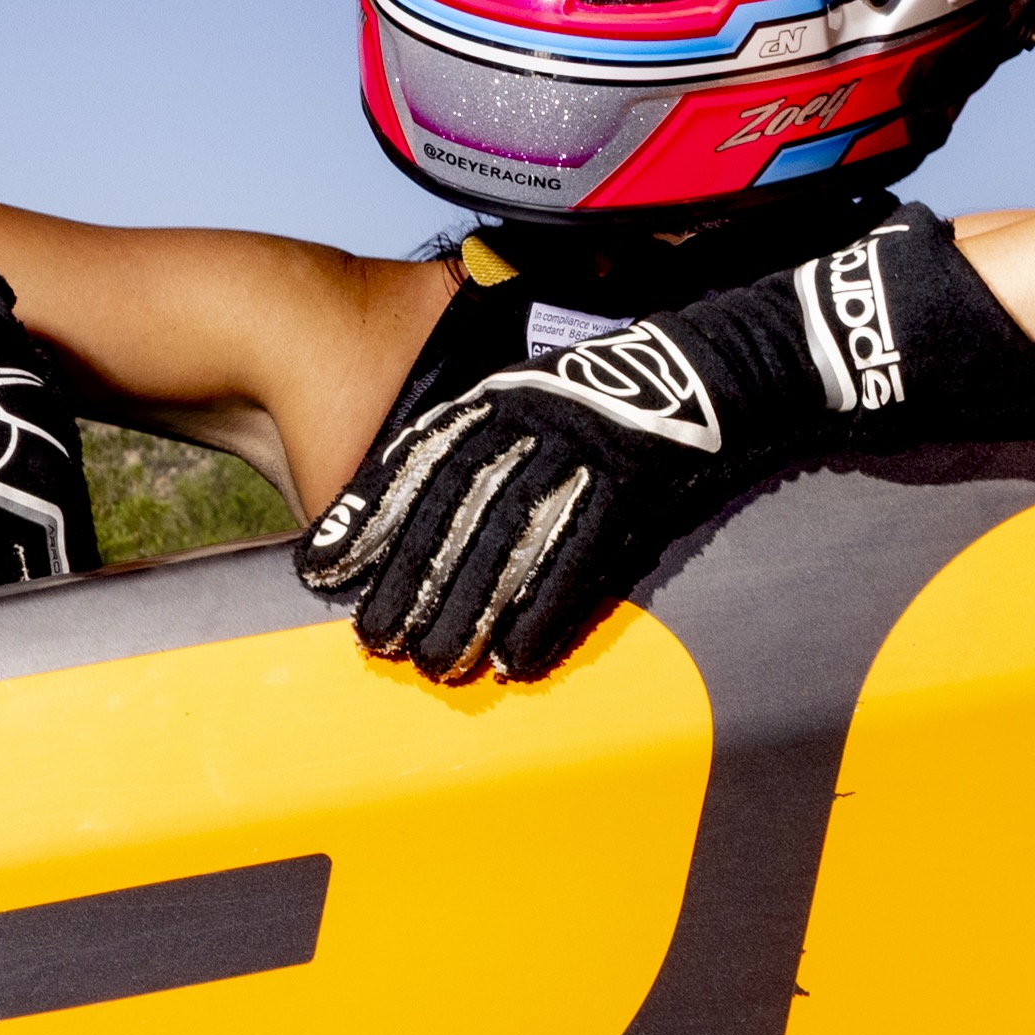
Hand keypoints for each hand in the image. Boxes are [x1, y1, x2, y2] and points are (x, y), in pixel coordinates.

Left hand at [297, 320, 761, 679]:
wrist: (712, 371)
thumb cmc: (612, 404)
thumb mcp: (536, 408)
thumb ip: (484, 453)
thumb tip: (419, 531)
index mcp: (497, 400)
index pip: (416, 463)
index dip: (366, 519)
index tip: (321, 570)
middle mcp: (530, 419)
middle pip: (454, 512)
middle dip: (409, 581)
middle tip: (374, 640)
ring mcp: (582, 448)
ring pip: (509, 541)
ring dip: (468, 609)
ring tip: (435, 663)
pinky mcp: (633, 482)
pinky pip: (580, 559)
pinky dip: (545, 613)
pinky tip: (515, 659)